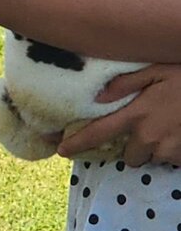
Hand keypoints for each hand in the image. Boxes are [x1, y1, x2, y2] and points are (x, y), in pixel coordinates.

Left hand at [58, 63, 180, 165]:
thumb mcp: (156, 70)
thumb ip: (126, 83)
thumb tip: (99, 97)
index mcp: (137, 115)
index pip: (98, 133)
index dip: (77, 143)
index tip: (62, 150)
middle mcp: (149, 138)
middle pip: (130, 155)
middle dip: (134, 145)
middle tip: (147, 127)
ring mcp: (170, 150)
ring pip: (153, 158)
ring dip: (156, 148)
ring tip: (169, 126)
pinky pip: (173, 160)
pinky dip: (174, 150)